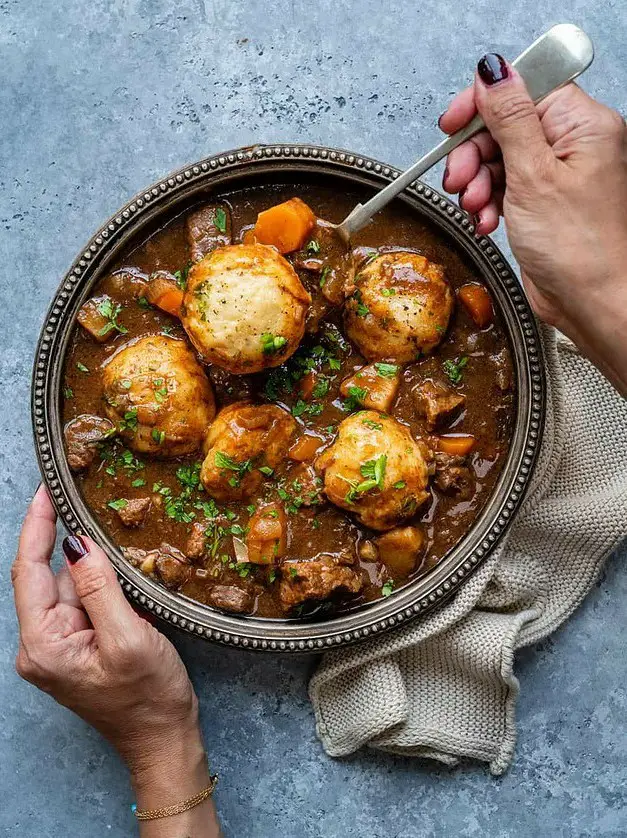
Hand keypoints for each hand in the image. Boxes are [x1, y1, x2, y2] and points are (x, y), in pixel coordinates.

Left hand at [12, 486, 219, 836]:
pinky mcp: (77, 647)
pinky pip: (84, 604)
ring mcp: (59, 647)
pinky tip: (121, 579)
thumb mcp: (129, 638)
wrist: (163, 739)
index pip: (30, 572)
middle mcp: (41, 645)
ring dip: (93, 568)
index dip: (37, 527)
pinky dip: (100, 586)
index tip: (47, 490)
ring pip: (70, 588)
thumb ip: (100, 589)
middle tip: (90, 504)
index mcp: (44, 645)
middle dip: (73, 546)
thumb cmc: (149, 697)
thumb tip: (77, 544)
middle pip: (50, 578)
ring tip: (120, 552)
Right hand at [440, 54, 626, 393]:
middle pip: (505, 126)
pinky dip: (487, 202)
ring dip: (478, 183)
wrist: (589, 301)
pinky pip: (503, 187)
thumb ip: (510, 120)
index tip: (453, 124)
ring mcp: (556, 175)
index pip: (524, 90)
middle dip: (475, 154)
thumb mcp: (533, 175)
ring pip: (499, 159)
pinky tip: (486, 220)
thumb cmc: (579, 248)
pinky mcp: (541, 201)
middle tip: (460, 178)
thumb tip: (493, 73)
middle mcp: (572, 146)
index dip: (483, 105)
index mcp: (582, 126)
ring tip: (477, 207)